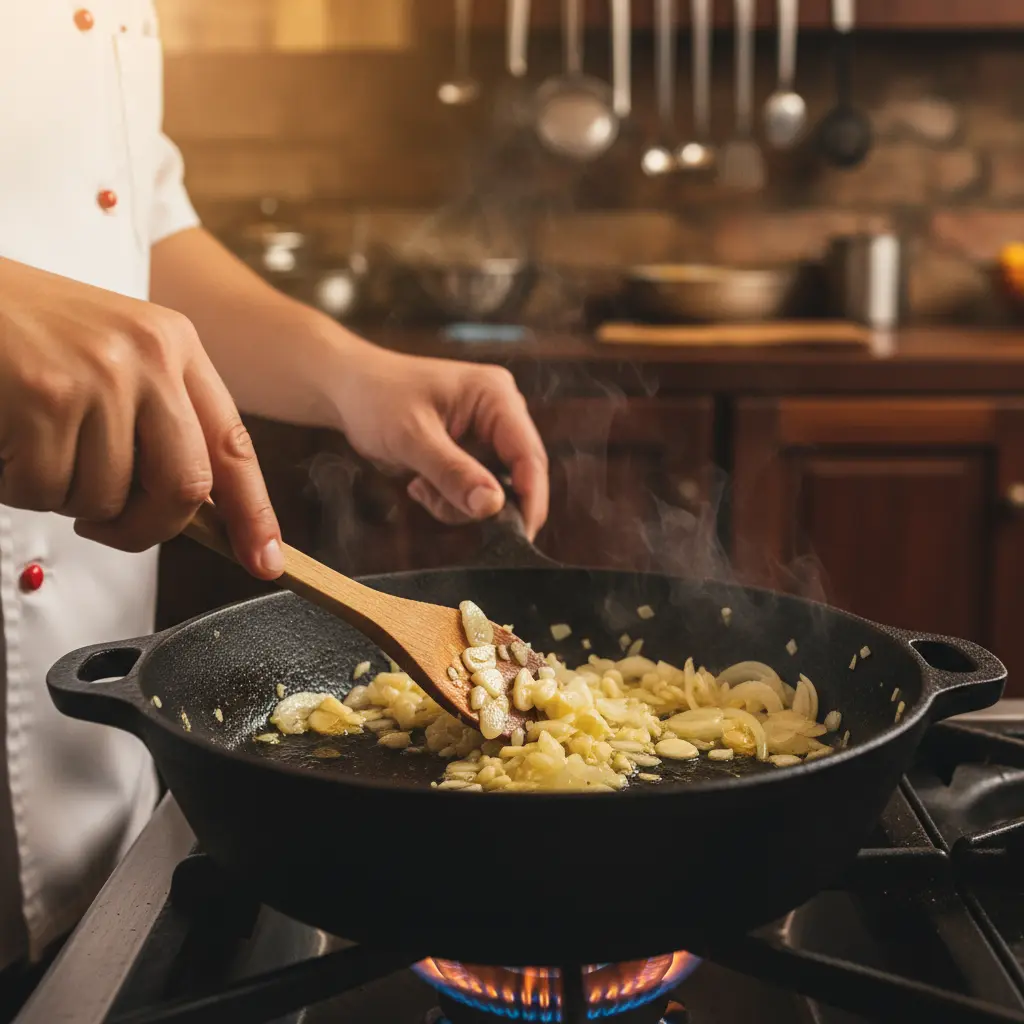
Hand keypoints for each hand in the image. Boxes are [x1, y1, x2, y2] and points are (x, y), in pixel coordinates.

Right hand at [0, 259, 283, 577]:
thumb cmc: (22, 334)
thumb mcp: (112, 356)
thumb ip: (158, 419)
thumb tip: (195, 507)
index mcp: (175, 346)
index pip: (234, 445)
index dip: (254, 513)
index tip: (266, 561)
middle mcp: (148, 357)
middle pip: (186, 487)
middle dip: (148, 528)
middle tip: (106, 526)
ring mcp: (98, 375)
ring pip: (107, 498)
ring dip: (66, 498)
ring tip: (35, 447)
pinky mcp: (42, 398)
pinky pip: (45, 490)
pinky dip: (18, 485)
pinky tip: (6, 440)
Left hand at [334, 347, 548, 538]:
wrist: (348, 389)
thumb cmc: (376, 398)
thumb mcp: (412, 438)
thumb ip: (453, 472)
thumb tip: (493, 506)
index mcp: (496, 396)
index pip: (529, 455)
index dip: (531, 499)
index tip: (520, 535)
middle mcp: (500, 412)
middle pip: (518, 476)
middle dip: (484, 503)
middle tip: (448, 508)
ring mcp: (487, 433)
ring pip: (495, 490)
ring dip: (459, 503)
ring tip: (421, 486)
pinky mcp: (472, 451)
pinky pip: (475, 490)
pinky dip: (449, 498)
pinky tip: (420, 482)